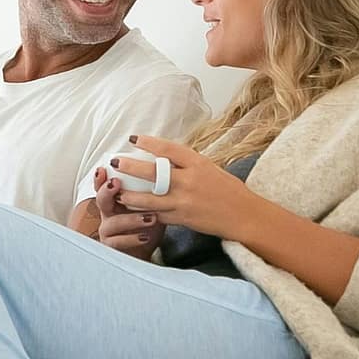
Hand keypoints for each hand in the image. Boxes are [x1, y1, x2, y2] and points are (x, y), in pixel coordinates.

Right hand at [93, 166, 163, 259]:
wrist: (145, 249)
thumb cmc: (148, 222)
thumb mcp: (151, 203)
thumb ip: (153, 188)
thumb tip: (171, 169)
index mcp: (115, 199)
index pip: (104, 184)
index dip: (102, 176)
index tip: (105, 167)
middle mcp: (109, 212)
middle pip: (101, 199)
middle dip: (107, 191)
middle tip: (116, 184)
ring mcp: (109, 230)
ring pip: (112, 223)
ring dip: (130, 219)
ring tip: (150, 217)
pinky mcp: (114, 246)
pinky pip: (118, 242)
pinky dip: (132, 239)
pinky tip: (145, 236)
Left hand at [107, 135, 263, 242]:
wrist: (244, 215)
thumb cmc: (228, 190)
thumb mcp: (210, 168)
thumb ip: (188, 163)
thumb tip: (165, 156)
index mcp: (198, 164)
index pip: (168, 149)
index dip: (149, 143)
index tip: (133, 139)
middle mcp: (189, 181)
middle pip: (153, 172)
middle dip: (131, 167)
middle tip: (114, 162)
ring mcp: (185, 201)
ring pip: (150, 198)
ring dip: (131, 195)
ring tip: (117, 191)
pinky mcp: (183, 218)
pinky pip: (158, 215)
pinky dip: (144, 212)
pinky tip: (132, 209)